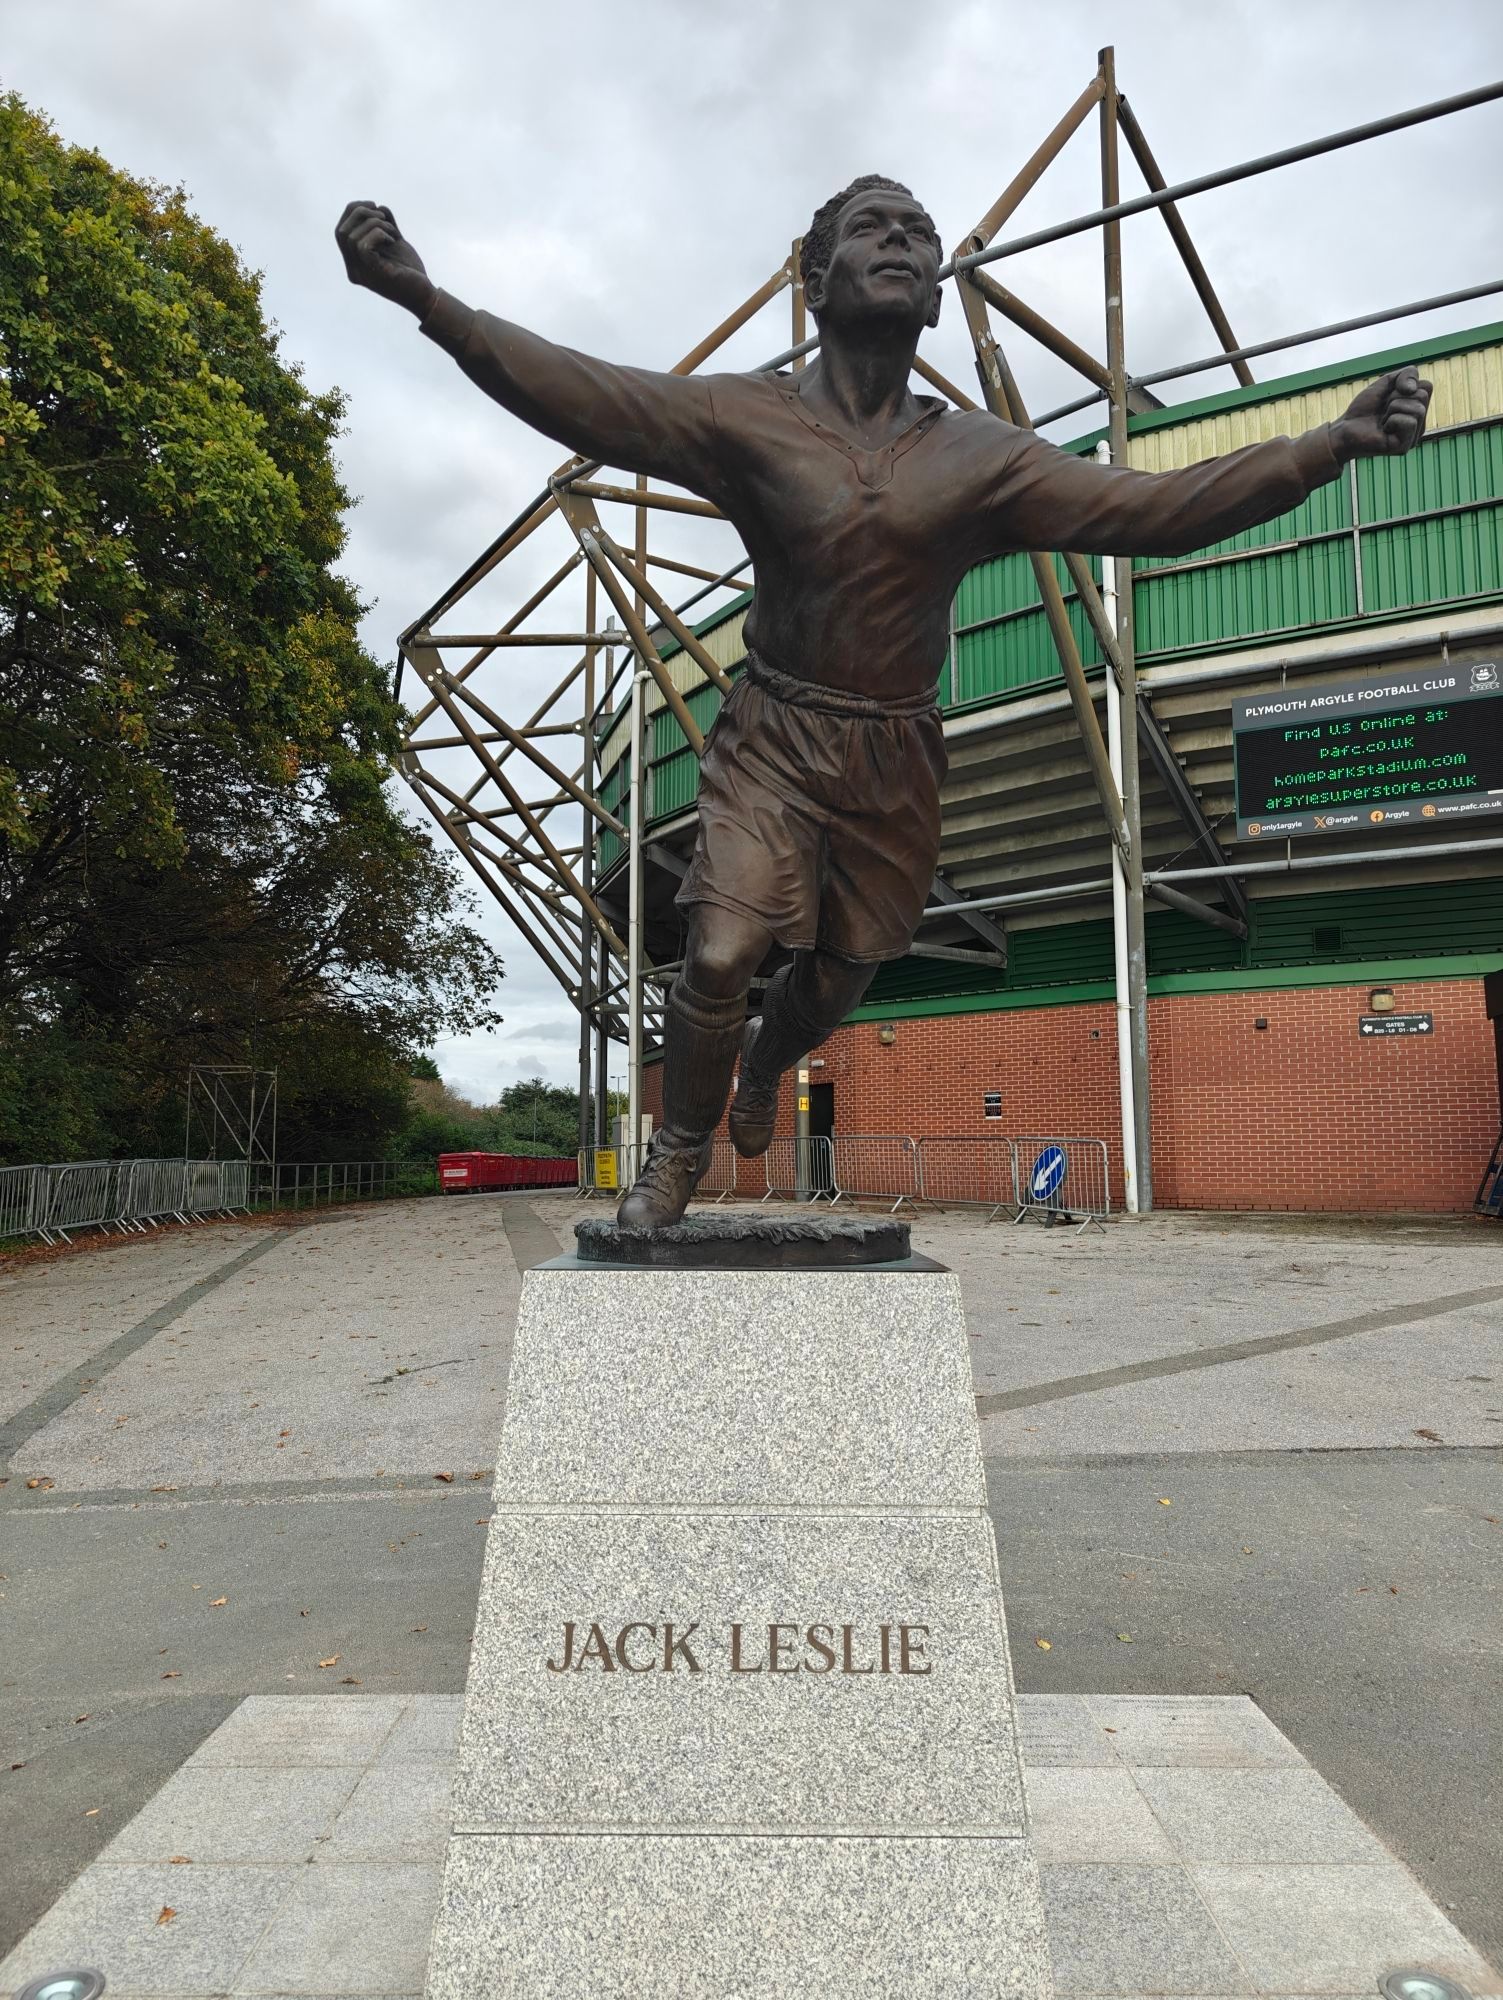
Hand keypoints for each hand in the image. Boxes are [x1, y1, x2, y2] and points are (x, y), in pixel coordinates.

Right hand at [335, 201, 435, 317]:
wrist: (425, 294)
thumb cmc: (410, 270)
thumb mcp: (393, 241)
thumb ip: (383, 224)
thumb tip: (378, 206)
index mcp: (354, 262)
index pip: (340, 231)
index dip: (352, 211)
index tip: (373, 205)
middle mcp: (354, 270)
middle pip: (341, 232)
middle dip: (359, 213)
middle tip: (382, 214)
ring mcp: (362, 274)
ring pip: (352, 238)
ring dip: (374, 224)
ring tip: (392, 231)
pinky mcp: (374, 274)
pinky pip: (362, 246)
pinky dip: (378, 234)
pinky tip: (393, 239)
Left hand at [1330, 367, 1431, 460]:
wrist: (1345, 428)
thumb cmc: (1365, 408)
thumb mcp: (1388, 382)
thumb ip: (1407, 373)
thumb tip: (1412, 389)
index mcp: (1418, 409)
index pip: (1427, 386)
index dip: (1404, 384)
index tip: (1388, 396)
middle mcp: (1420, 424)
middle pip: (1423, 396)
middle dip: (1397, 397)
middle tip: (1383, 410)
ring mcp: (1413, 437)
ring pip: (1418, 409)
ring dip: (1393, 408)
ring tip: (1382, 420)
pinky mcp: (1405, 447)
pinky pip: (1410, 422)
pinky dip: (1392, 421)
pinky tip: (1383, 430)